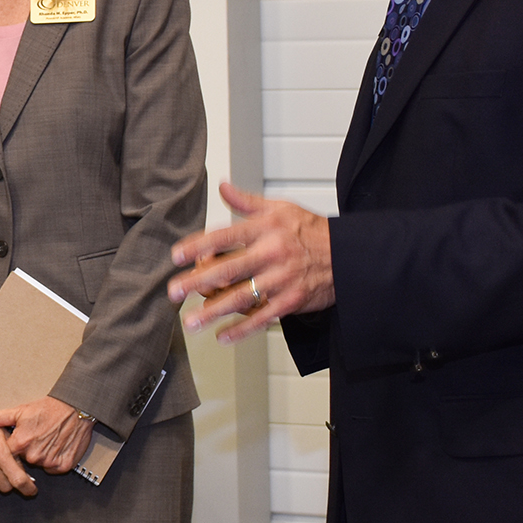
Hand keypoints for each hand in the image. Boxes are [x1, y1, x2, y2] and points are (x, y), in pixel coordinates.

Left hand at [0, 396, 95, 474]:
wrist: (76, 408)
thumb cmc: (47, 408)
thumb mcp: (19, 411)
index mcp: (20, 443)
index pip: (6, 457)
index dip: (9, 450)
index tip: (15, 442)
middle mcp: (34, 455)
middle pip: (23, 462)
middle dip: (26, 452)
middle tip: (35, 437)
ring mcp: (50, 462)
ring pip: (39, 466)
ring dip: (40, 456)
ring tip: (46, 439)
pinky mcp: (64, 466)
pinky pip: (54, 468)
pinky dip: (54, 460)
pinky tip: (56, 446)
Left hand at [168, 181, 334, 341]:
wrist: (348, 255)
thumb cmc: (311, 231)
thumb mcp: (280, 208)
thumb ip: (246, 201)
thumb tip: (222, 187)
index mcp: (265, 229)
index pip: (224, 236)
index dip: (198, 245)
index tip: (177, 255)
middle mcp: (271, 254)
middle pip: (227, 269)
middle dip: (197, 282)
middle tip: (174, 292)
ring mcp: (281, 279)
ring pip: (241, 297)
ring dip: (213, 311)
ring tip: (192, 321)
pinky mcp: (292, 301)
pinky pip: (263, 318)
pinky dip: (242, 329)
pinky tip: (223, 336)